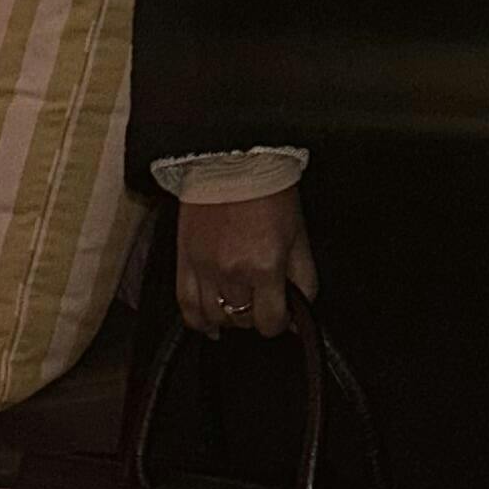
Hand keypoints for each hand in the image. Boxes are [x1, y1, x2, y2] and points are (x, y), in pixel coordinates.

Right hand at [176, 186, 318, 340]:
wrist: (234, 162)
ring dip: (230, 319)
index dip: (280, 323)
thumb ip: (303, 280)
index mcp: (265, 267)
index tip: (282, 314)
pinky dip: (198, 321)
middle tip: (262, 301)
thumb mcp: (299, 238)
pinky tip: (209, 326)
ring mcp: (205, 268)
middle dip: (256, 316)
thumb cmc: (269, 194)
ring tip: (239, 308)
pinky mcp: (185, 260)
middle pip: (243, 320)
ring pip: (215, 318)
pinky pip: (186, 305)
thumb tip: (301, 313)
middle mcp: (233, 273)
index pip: (271, 321)